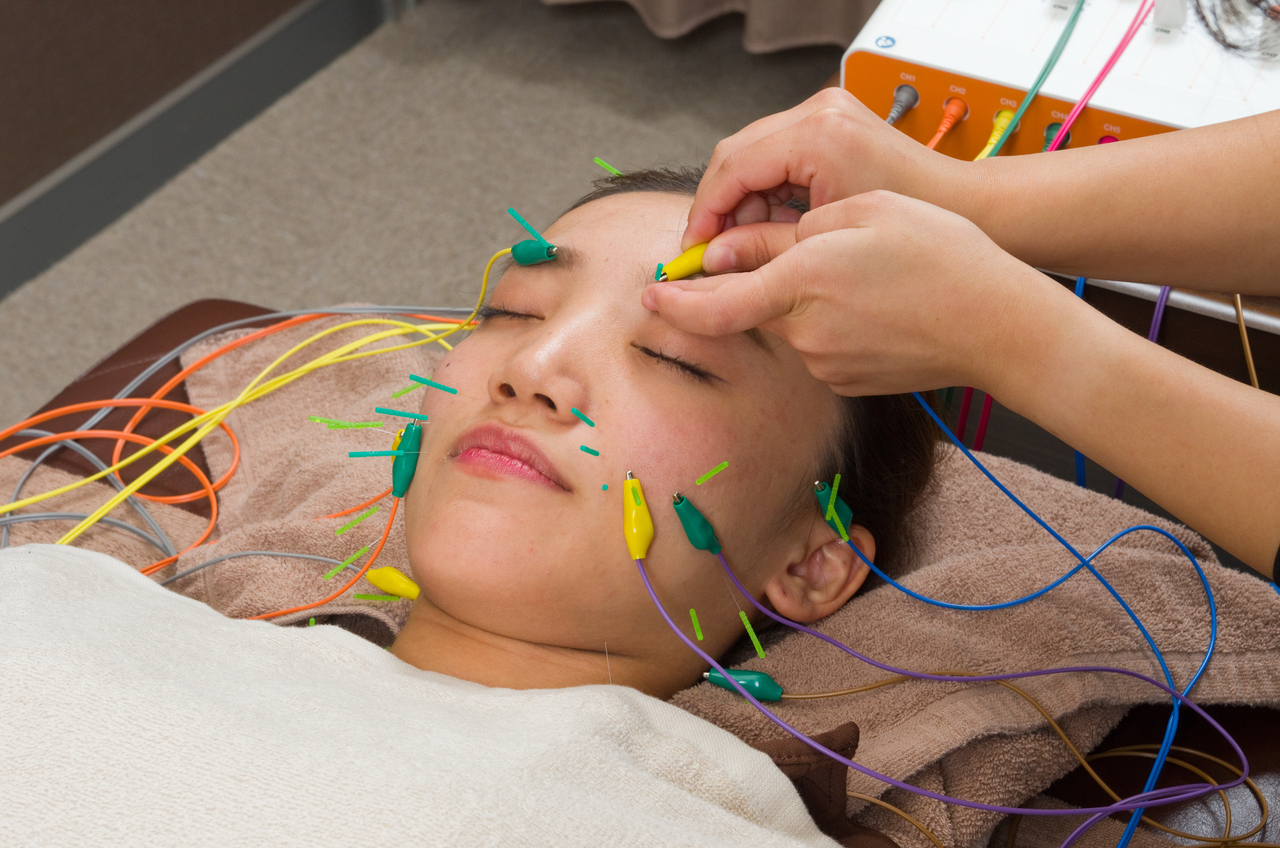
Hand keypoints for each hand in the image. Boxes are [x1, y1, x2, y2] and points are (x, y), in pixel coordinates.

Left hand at [648, 191, 1057, 397]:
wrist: (1000, 324)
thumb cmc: (940, 255)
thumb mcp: (859, 215)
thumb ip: (780, 238)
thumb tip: (723, 256)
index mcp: (802, 284)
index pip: (713, 305)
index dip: (674, 303)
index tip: (650, 295)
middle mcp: (804, 334)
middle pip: (754, 307)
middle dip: (761, 280)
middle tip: (813, 251)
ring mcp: (825, 365)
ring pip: (789, 323)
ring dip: (805, 298)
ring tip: (871, 274)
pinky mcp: (846, 382)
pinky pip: (818, 344)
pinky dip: (830, 321)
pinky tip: (877, 305)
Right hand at [682, 88, 964, 261]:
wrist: (961, 204)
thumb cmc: (905, 225)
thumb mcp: (822, 239)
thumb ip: (762, 245)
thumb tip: (713, 259)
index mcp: (816, 135)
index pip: (733, 167)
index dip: (706, 211)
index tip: (693, 249)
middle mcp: (817, 112)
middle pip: (736, 154)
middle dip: (718, 204)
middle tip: (709, 248)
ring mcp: (824, 111)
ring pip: (752, 153)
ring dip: (741, 198)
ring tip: (746, 241)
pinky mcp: (830, 121)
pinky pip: (776, 152)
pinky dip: (765, 188)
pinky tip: (772, 222)